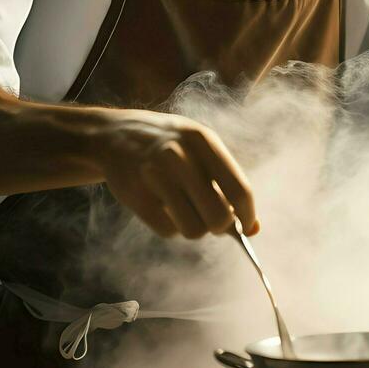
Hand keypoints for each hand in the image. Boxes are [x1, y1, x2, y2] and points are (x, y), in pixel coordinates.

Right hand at [91, 108, 256, 239]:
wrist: (113, 136)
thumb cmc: (170, 147)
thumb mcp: (201, 151)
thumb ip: (228, 184)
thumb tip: (255, 229)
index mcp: (202, 140)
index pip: (239, 189)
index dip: (247, 214)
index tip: (248, 225)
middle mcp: (179, 156)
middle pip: (218, 215)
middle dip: (221, 226)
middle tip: (215, 223)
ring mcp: (155, 175)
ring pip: (194, 229)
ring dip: (195, 228)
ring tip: (186, 210)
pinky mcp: (135, 196)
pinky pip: (168, 231)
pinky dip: (171, 227)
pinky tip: (163, 207)